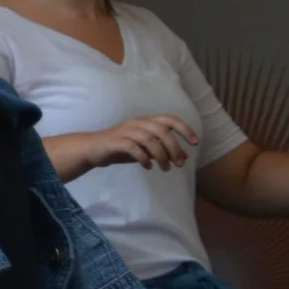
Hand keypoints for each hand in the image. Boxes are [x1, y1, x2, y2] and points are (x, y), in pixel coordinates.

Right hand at [83, 114, 198, 171]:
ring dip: (161, 155)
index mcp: (145, 121)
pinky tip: (148, 167)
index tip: (195, 143)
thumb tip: (185, 157)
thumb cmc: (121, 148)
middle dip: (174, 147)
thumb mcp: (146, 150)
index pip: (169, 119)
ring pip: (150, 139)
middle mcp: (136, 123)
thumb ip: (164, 151)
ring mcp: (125, 131)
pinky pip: (134, 148)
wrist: (93, 149)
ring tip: (165, 169)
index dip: (184, 129)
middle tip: (178, 164)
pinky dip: (144, 158)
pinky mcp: (116, 141)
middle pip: (162, 130)